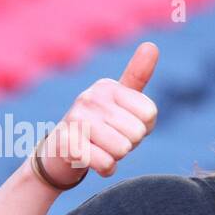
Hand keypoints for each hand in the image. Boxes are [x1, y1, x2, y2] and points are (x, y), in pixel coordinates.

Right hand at [34, 42, 159, 187]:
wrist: (62, 152)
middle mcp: (89, 98)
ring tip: (102, 148)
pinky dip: (106, 169)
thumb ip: (138, 75)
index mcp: (107, 87)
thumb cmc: (103, 126)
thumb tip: (151, 45)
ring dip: (117, 156)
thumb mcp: (123, 101)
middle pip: (137, 133)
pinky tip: (94, 160)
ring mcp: (75, 120)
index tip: (125, 124)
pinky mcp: (67, 144)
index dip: (143, 127)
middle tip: (112, 139)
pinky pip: (107, 164)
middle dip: (130, 143)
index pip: (149, 113)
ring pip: (123, 149)